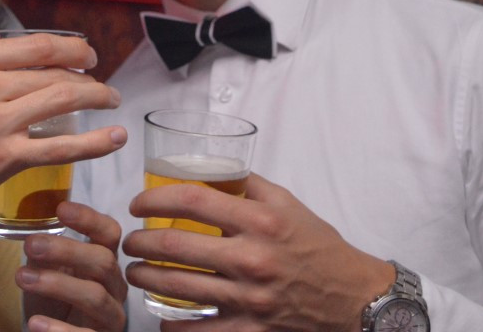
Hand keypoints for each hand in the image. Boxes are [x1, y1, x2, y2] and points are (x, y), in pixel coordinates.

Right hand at [0, 33, 126, 272]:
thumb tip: (33, 60)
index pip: (37, 46)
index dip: (72, 48)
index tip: (88, 55)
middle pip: (54, 73)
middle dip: (88, 77)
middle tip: (102, 86)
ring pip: (62, 101)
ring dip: (97, 98)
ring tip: (111, 101)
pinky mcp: (5, 157)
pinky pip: (60, 146)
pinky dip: (94, 142)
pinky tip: (113, 138)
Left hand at [19, 201, 127, 331]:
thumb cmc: (55, 303)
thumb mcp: (47, 273)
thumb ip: (43, 254)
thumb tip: (32, 236)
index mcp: (105, 261)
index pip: (109, 232)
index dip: (89, 219)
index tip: (61, 209)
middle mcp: (114, 286)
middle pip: (103, 261)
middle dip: (66, 250)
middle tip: (31, 245)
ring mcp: (111, 316)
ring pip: (95, 296)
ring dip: (57, 284)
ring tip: (22, 278)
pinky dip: (59, 330)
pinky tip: (35, 323)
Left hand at [121, 173, 393, 331]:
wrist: (353, 297)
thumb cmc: (317, 246)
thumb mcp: (287, 203)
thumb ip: (247, 184)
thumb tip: (207, 166)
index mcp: (260, 220)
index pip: (192, 200)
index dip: (155, 199)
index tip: (138, 204)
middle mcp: (253, 258)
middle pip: (175, 245)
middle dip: (140, 242)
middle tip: (129, 242)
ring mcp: (250, 298)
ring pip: (178, 287)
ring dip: (145, 278)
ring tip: (134, 272)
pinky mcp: (251, 330)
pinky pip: (198, 331)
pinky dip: (172, 324)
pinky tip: (161, 314)